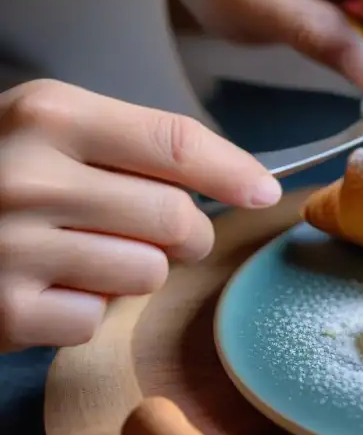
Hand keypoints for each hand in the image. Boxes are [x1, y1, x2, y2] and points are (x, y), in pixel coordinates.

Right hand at [0, 80, 281, 351]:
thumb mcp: (51, 129)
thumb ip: (137, 146)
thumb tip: (245, 181)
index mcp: (50, 115)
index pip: (176, 142)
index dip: (234, 171)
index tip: (264, 192)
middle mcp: (29, 176)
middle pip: (176, 217)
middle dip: (186, 232)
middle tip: (157, 231)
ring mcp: (13, 246)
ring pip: (149, 273)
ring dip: (134, 272)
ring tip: (83, 253)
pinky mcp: (4, 311)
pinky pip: (99, 319)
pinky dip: (86, 310)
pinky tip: (46, 286)